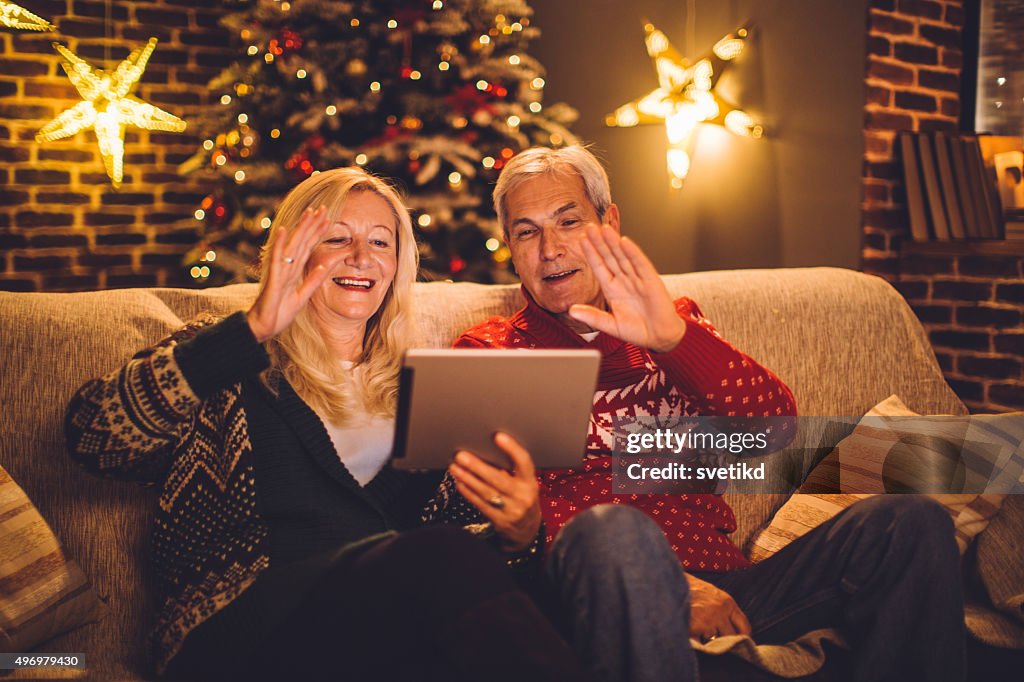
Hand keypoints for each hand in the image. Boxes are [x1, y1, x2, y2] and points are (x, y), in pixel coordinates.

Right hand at [246, 206, 337, 342]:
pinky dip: (280, 245)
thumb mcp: (302, 297)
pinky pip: (277, 260)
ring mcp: (279, 271)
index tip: (327, 219)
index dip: (317, 233)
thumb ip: (313, 282)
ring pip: (292, 246)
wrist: (263, 328)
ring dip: (300, 228)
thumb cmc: (279, 313)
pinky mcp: (273, 280)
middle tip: (322, 208)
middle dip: (312, 225)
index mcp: (294, 271)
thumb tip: (325, 267)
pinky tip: (284, 231)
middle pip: (302, 242)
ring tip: (309, 212)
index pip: (308, 248)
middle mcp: (287, 267)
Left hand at [448, 432, 542, 551]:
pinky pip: (480, 504)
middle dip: (478, 467)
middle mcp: (523, 496)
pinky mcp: (500, 521)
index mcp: (530, 482)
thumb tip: (486, 451)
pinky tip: (460, 482)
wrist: (528, 530)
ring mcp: (512, 510)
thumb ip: (512, 471)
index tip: (498, 436)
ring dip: (468, 479)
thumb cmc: (522, 498)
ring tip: (455, 467)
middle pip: (499, 479)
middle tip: (462, 455)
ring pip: (486, 492)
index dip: (512, 449)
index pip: (524, 463)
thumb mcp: (524, 484)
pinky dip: (468, 492)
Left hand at [568, 224, 685, 352]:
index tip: (581, 240)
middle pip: (610, 258)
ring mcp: (638, 279)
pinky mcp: (651, 281)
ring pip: (623, 257)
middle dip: (600, 243)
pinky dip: (633, 253)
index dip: (591, 254)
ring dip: (614, 243)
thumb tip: (571, 311)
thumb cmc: (638, 331)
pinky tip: (624, 242)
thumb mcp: (611, 325)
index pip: (599, 268)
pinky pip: (640, 264)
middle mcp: (624, 281)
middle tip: (589, 227)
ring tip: (604, 229)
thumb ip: (592, 317)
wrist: (660, 337)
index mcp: (613, 290)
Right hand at [687, 574, 751, 642]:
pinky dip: (695, 641)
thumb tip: (733, 628)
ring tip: (697, 628)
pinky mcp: (692, 629)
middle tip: (717, 640)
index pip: (745, 626)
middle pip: (730, 637)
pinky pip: (699, 643)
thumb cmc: (690, 587)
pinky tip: (689, 630)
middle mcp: (719, 613)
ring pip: (713, 640)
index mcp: (727, 603)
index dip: (743, 636)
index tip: (739, 642)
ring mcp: (706, 622)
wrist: (668, 581)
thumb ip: (724, 609)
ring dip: (706, 639)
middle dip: (724, 640)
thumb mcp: (713, 593)